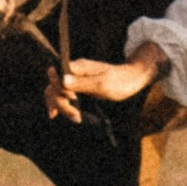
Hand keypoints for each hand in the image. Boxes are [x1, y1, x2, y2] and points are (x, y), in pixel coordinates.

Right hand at [45, 50, 162, 124]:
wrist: (133, 79)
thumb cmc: (120, 81)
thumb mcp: (102, 84)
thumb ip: (82, 83)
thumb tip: (62, 80)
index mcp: (78, 67)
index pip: (56, 77)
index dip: (59, 91)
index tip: (72, 101)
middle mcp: (74, 71)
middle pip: (54, 86)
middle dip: (59, 103)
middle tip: (75, 117)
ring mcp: (76, 78)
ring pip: (57, 92)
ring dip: (61, 106)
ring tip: (75, 118)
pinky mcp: (80, 86)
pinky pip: (64, 95)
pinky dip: (61, 104)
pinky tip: (58, 114)